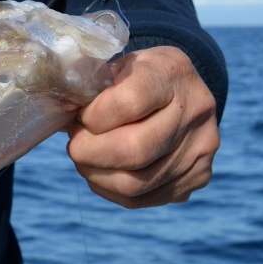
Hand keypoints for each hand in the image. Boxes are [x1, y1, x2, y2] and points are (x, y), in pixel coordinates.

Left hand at [66, 45, 218, 208]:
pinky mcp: (197, 177)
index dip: (92, 116)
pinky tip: (102, 172)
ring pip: (135, 184)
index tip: (80, 116)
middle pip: (133, 150)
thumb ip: (92, 85)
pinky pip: (142, 199)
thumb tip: (61, 114)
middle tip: (75, 145)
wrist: (184, 91)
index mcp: (172, 72)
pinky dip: (110, 189)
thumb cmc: (139, 76)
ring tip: (85, 158)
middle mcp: (195, 111)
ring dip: (96, 174)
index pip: (127, 103)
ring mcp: (200, 149)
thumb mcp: (118, 65)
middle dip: (89, 152)